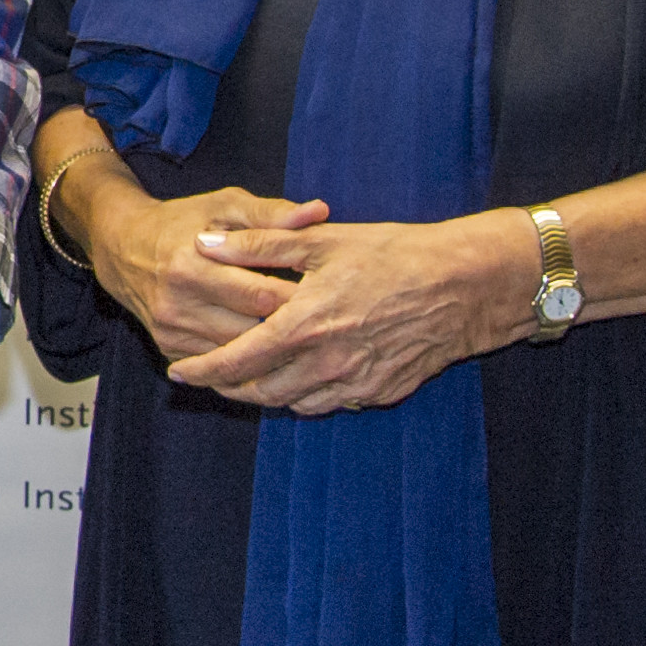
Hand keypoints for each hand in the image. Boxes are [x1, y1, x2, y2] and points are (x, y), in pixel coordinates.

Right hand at [63, 160, 321, 364]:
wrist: (121, 246)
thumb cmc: (181, 222)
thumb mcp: (223, 205)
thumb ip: (271, 213)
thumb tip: (319, 211)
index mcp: (193, 265)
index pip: (261, 295)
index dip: (299, 299)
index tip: (328, 297)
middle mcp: (178, 304)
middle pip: (252, 331)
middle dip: (290, 328)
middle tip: (324, 324)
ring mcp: (171, 331)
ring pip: (238, 355)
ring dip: (271, 350)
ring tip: (304, 340)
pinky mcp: (169, 348)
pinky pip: (219, 366)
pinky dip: (247, 361)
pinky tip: (271, 352)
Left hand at [165, 212, 534, 415]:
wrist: (466, 286)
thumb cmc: (395, 255)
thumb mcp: (322, 241)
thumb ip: (258, 246)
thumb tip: (205, 243)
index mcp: (304, 325)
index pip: (238, 360)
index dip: (203, 370)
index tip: (178, 372)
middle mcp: (326, 362)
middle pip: (260, 391)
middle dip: (228, 388)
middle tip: (207, 378)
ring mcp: (355, 382)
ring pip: (293, 402)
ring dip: (264, 395)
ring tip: (245, 380)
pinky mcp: (380, 391)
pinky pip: (329, 403)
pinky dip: (305, 395)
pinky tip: (298, 377)